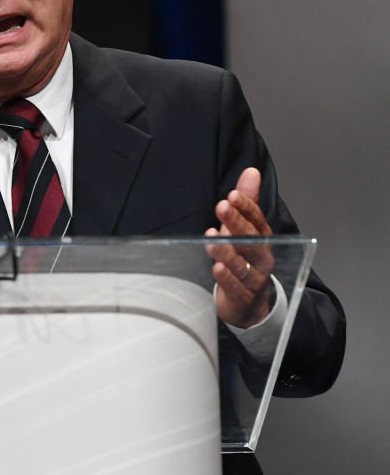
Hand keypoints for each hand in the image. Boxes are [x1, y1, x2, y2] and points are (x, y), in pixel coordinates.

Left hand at [205, 167, 274, 327]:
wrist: (250, 303)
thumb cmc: (244, 260)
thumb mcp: (244, 229)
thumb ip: (247, 202)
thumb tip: (251, 171)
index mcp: (262, 239)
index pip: (257, 220)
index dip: (246, 207)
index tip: (232, 194)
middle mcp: (261, 258)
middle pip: (252, 240)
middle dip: (237, 222)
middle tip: (222, 207)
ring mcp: (253, 279)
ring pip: (242, 264)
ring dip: (227, 250)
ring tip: (212, 237)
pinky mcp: (242, 298)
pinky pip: (236, 288)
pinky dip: (226, 278)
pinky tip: (216, 268)